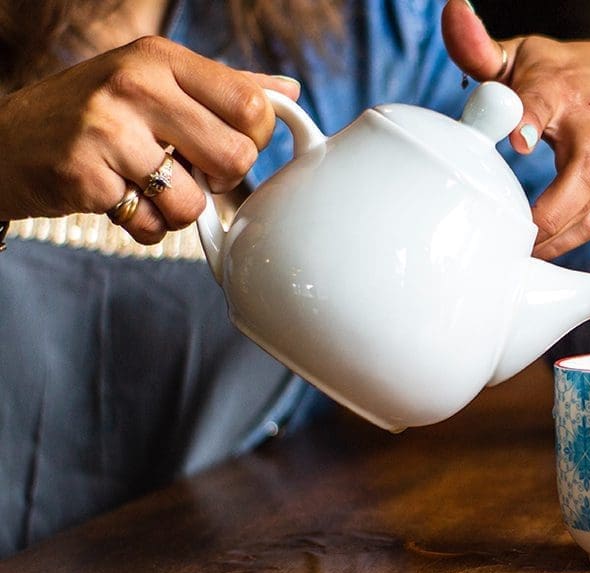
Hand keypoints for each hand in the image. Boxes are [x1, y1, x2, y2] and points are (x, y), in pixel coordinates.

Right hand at [0, 36, 300, 243]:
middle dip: (220, 180)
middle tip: (190, 172)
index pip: (252, 107)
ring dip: (177, 210)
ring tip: (147, 187)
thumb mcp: (153, 81)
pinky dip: (142, 226)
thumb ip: (223, 87)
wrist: (4, 142)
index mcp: (160, 57)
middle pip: (235, 157)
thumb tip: (288, 92)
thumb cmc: (94, 113)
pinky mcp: (84, 176)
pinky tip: (118, 200)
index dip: (253, 139)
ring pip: (193, 200)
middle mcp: (134, 85)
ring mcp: (105, 130)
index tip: (229, 145)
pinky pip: (150, 225)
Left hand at [442, 0, 589, 258]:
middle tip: (517, 232)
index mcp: (561, 87)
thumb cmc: (565, 78)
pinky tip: (536, 258)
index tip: (518, 140)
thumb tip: (452, 10)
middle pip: (582, 170)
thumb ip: (481, 47)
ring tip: (517, 256)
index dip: (531, 116)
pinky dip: (566, 245)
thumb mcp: (525, 57)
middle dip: (551, 207)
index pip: (546, 98)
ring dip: (555, 237)